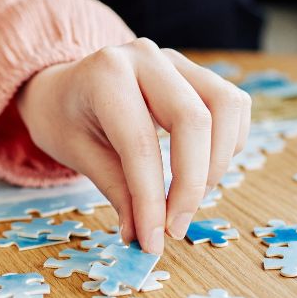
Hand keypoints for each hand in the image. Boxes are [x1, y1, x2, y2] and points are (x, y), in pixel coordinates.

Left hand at [17, 39, 252, 254]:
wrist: (63, 86)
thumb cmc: (65, 119)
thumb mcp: (79, 155)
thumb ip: (117, 191)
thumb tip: (143, 236)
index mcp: (106, 74)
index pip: (140, 143)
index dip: (152, 198)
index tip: (154, 240)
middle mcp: (146, 58)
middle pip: (194, 120)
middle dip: (192, 184)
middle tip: (175, 227)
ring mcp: (177, 61)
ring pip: (225, 106)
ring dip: (218, 162)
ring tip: (190, 196)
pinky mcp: (197, 72)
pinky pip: (233, 104)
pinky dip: (229, 142)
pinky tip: (204, 167)